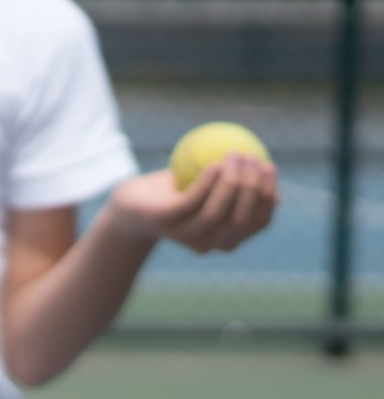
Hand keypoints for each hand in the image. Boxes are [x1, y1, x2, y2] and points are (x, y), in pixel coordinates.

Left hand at [104, 155, 278, 252]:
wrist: (129, 206)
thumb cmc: (174, 194)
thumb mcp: (208, 188)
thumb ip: (235, 186)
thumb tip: (268, 176)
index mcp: (225, 239)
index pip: (257, 223)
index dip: (268, 196)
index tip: (270, 166)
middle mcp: (207, 243)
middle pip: (241, 220)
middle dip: (253, 187)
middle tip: (252, 157)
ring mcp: (183, 235)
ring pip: (217, 214)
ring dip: (232, 183)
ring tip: (235, 155)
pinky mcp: (163, 222)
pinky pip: (190, 203)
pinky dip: (206, 183)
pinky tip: (215, 164)